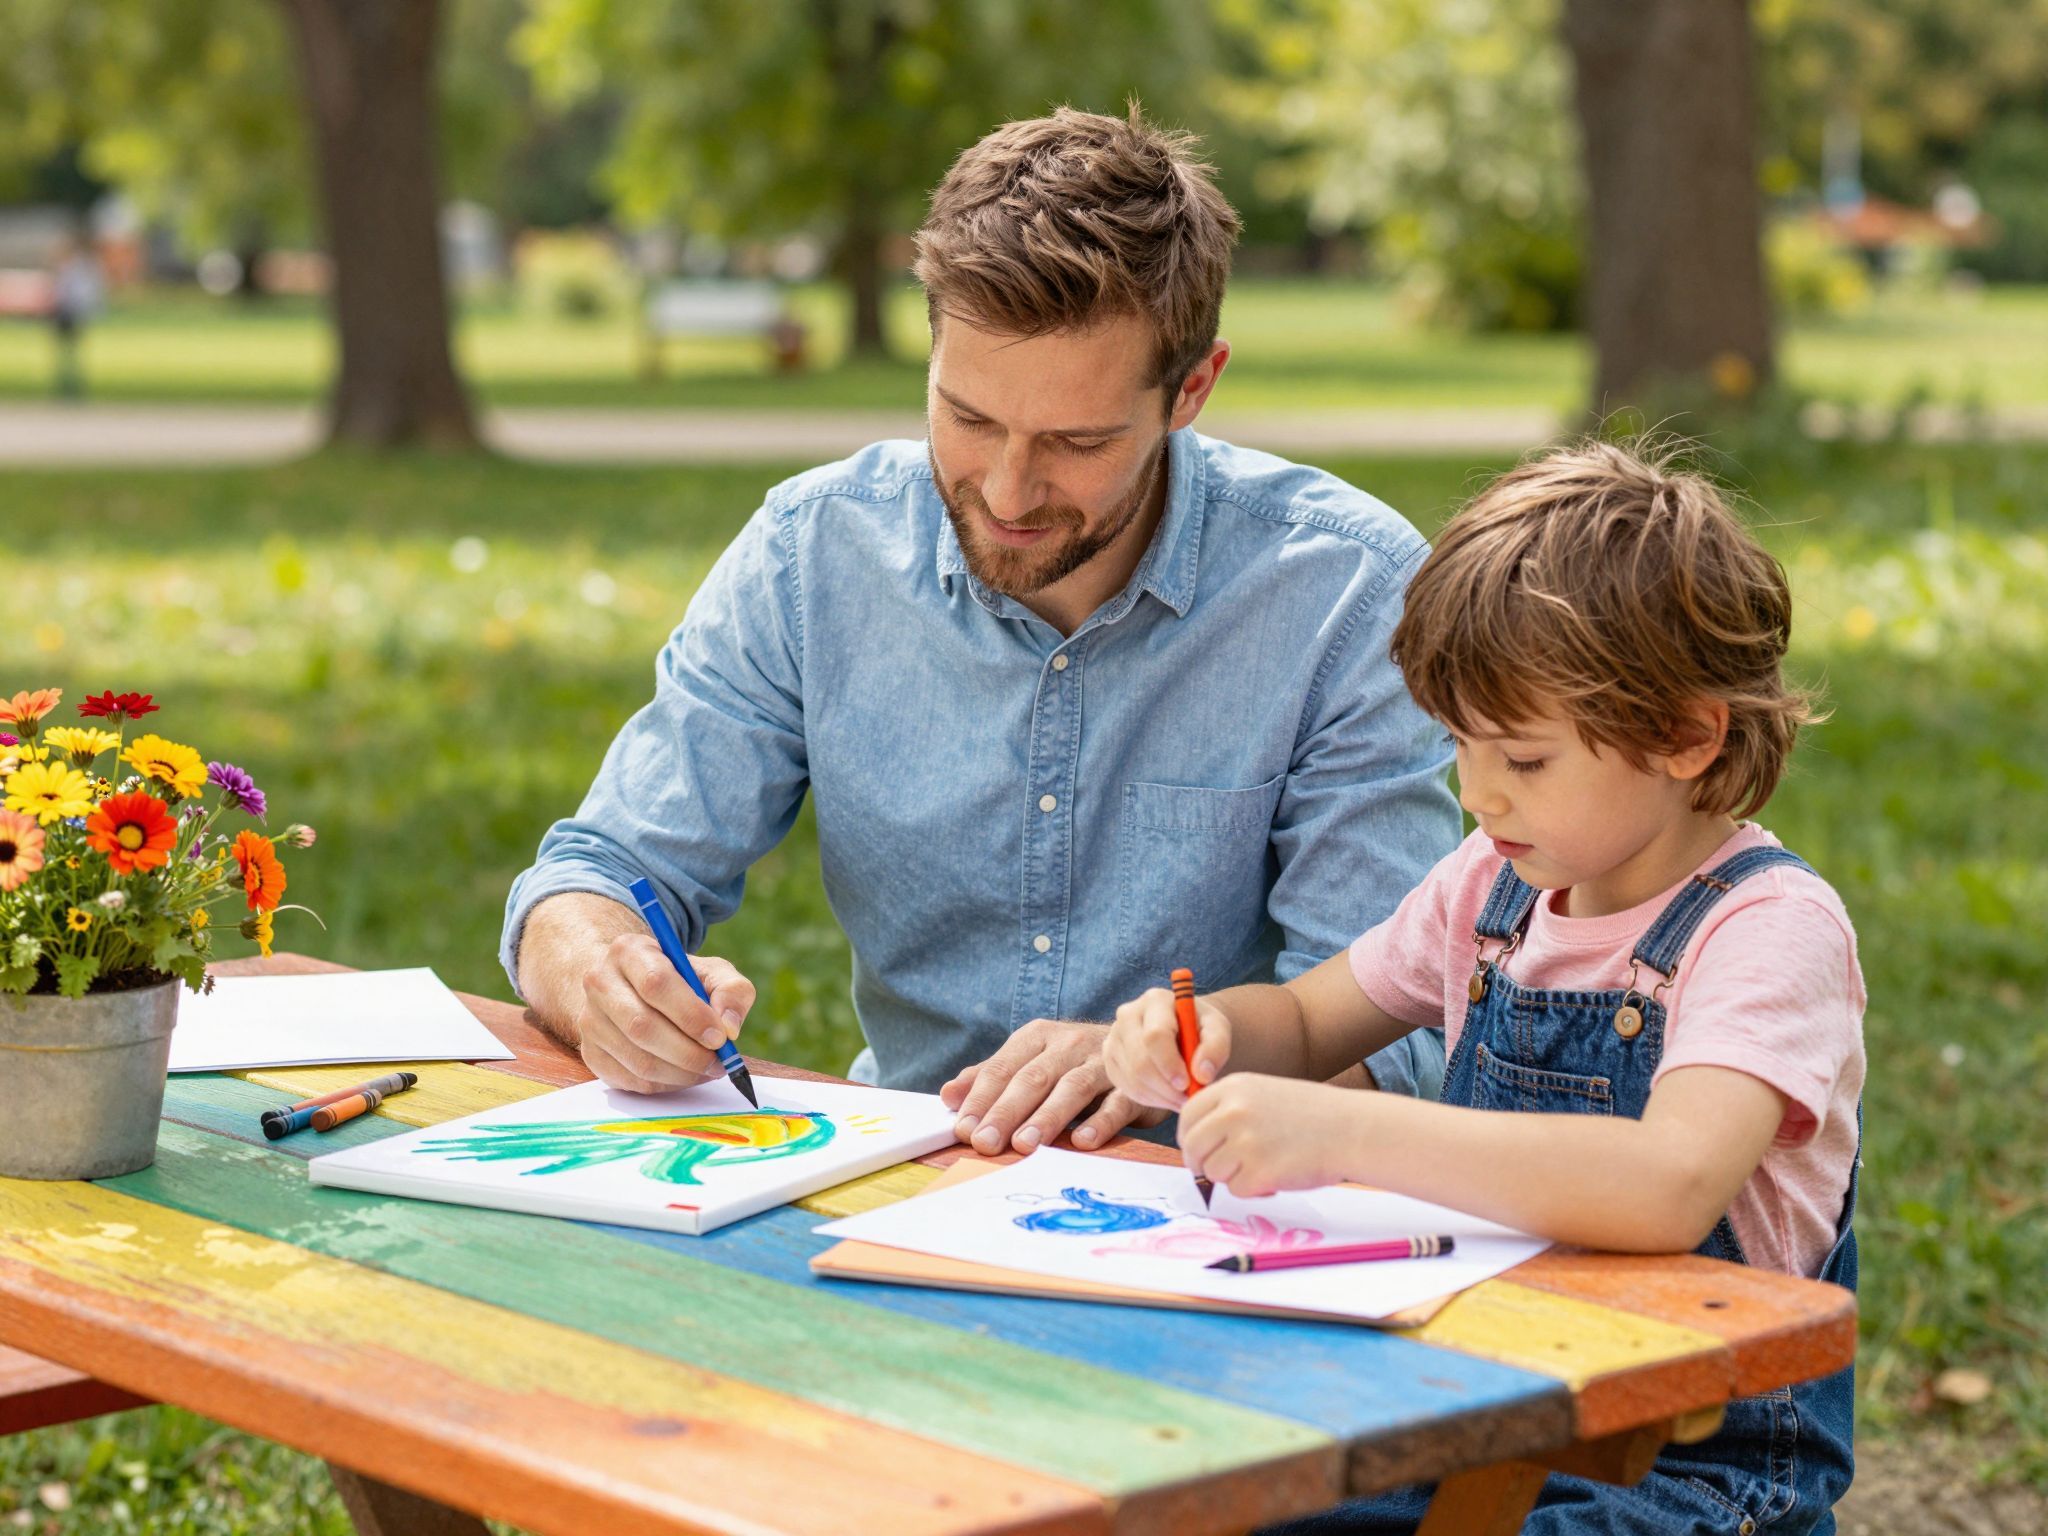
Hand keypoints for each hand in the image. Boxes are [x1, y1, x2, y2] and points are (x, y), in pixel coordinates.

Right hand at [574, 931, 756, 1093]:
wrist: (633, 990)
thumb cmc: (680, 981)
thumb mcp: (711, 972)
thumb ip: (731, 991)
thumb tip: (729, 1027)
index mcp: (629, 951)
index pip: (655, 983)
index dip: (690, 1014)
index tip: (719, 1037)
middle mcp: (600, 983)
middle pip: (642, 1026)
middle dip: (688, 1052)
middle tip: (717, 1062)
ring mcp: (590, 1020)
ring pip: (637, 1059)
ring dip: (680, 1073)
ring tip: (706, 1069)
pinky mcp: (591, 1053)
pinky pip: (630, 1080)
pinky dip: (664, 1085)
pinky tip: (684, 1075)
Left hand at [940, 1018, 1166, 1154]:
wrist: (1142, 1046)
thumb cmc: (1073, 1063)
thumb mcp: (1031, 1062)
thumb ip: (991, 1077)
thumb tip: (948, 1096)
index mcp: (1038, 1037)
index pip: (1002, 1068)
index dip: (981, 1099)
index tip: (963, 1129)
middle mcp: (1068, 1044)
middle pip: (1032, 1078)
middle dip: (1006, 1112)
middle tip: (986, 1143)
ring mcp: (1102, 1063)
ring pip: (1071, 1088)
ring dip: (1047, 1117)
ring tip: (1025, 1144)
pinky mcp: (1131, 1085)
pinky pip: (1116, 1102)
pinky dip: (1100, 1122)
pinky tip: (1082, 1141)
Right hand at [1104, 986, 1231, 1109]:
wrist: (1184, 1031)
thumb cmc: (1201, 1029)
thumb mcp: (1218, 1030)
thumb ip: (1216, 1047)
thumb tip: (1202, 1074)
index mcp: (1155, 1000)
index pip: (1155, 1036)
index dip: (1170, 1064)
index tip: (1188, 1083)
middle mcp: (1128, 1014)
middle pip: (1139, 1060)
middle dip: (1166, 1087)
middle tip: (1188, 1098)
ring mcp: (1115, 1037)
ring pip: (1133, 1078)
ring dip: (1161, 1096)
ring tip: (1183, 1098)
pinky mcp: (1110, 1058)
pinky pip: (1127, 1087)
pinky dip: (1150, 1099)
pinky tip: (1168, 1095)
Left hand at [1178, 1075, 1363, 1197]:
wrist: (1352, 1129)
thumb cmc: (1312, 1115)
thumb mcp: (1263, 1094)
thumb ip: (1228, 1111)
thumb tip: (1196, 1142)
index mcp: (1233, 1088)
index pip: (1188, 1116)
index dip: (1190, 1138)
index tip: (1200, 1150)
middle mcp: (1233, 1111)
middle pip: (1192, 1148)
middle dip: (1202, 1164)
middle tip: (1225, 1170)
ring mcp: (1245, 1141)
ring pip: (1212, 1172)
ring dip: (1233, 1177)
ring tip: (1264, 1165)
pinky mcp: (1259, 1171)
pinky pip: (1237, 1190)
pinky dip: (1254, 1189)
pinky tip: (1278, 1175)